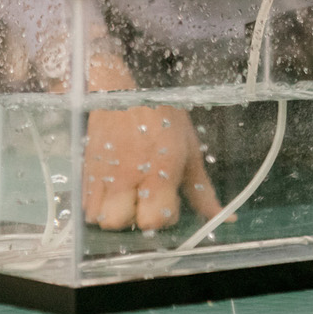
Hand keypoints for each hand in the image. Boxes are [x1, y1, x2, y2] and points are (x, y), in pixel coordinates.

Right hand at [82, 105, 222, 231]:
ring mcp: (101, 173)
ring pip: (98, 218)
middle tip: (143, 200)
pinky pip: (85, 204)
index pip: (154, 218)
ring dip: (111, 214)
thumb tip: (227, 218)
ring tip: (124, 198)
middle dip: (133, 219)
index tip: (168, 199)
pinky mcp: (85, 170)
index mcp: (157, 169)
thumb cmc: (160, 117)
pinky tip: (110, 191)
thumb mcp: (189, 150)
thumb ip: (202, 190)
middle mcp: (126, 174)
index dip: (164, 215)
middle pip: (119, 223)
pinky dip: (96, 205)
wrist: (119, 90)